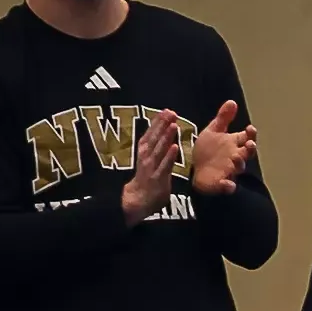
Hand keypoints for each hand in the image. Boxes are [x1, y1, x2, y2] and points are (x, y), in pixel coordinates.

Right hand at [121, 109, 178, 224]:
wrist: (138, 200)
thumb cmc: (147, 179)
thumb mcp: (151, 160)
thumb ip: (156, 147)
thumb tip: (164, 134)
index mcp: (145, 151)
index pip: (151, 134)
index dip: (158, 122)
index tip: (166, 110)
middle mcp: (146, 156)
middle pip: (155, 138)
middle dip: (162, 124)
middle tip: (171, 112)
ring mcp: (151, 167)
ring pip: (159, 149)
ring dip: (166, 137)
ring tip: (173, 125)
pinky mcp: (156, 177)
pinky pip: (164, 166)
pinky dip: (168, 156)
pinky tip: (174, 147)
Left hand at [189, 99, 255, 194]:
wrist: (193, 170)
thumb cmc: (207, 150)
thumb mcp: (214, 131)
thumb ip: (224, 118)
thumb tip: (232, 101)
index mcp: (234, 144)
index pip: (246, 138)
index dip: (250, 134)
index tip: (250, 128)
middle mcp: (235, 157)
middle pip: (247, 153)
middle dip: (250, 149)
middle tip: (249, 144)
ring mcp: (229, 171)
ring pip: (239, 167)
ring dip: (239, 163)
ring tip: (236, 158)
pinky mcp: (221, 184)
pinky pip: (228, 186)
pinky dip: (229, 186)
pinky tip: (228, 184)